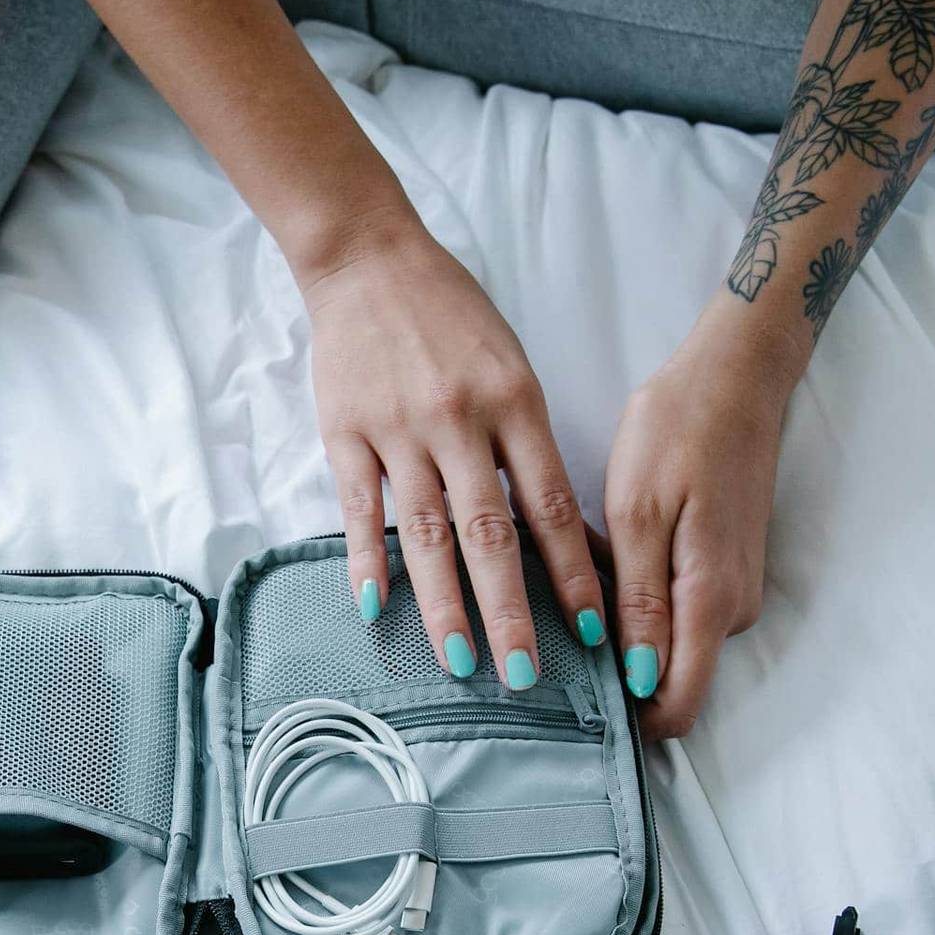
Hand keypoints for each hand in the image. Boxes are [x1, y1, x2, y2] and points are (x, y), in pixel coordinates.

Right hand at [301, 221, 605, 687]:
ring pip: (424, 534)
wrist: (367, 259)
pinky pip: (359, 510)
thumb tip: (548, 528)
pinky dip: (366, 561)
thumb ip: (523, 441)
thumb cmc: (450, 314)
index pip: (551, 504)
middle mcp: (458, 421)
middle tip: (526, 674)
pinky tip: (377, 610)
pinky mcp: (345, 433)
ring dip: (444, 604)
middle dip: (511, 611)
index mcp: (512, 402)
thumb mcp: (510, 363)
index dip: (572, 572)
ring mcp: (398, 430)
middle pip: (490, 534)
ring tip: (459, 662)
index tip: (590, 630)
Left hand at [600, 294, 806, 737]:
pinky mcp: (726, 568)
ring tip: (591, 562)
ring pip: (668, 640)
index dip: (628, 716)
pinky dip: (639, 590)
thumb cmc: (679, 432)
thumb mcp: (639, 514)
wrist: (735, 376)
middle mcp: (731, 609)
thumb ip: (640, 603)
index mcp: (708, 601)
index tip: (570, 691)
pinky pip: (676, 606)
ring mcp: (733, 590)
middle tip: (567, 604)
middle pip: (668, 678)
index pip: (677, 705)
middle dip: (614, 660)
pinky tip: (616, 545)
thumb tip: (640, 680)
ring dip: (624, 620)